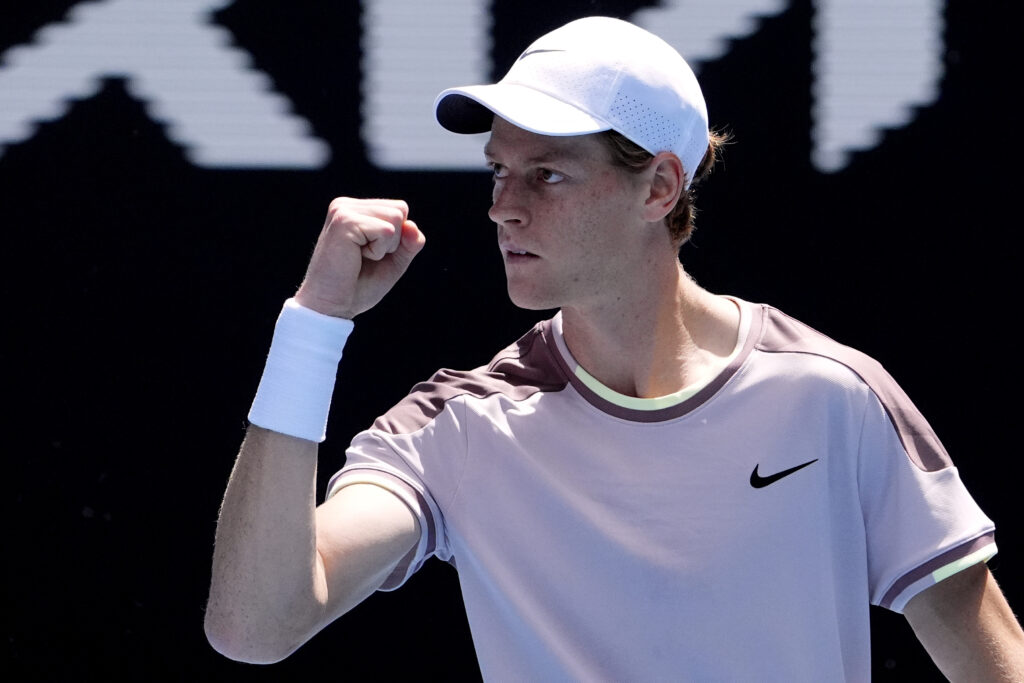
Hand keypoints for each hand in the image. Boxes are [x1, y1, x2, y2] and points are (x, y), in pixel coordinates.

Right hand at [294, 197, 425, 318]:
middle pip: (400, 210)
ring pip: (396, 217)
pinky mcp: (344, 221)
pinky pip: (386, 230)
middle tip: (364, 258)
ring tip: (360, 257)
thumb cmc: (358, 286)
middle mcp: (346, 205)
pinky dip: (378, 251)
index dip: (398, 238)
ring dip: (385, 246)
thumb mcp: (393, 261)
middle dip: (393, 242)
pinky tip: (356, 258)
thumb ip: (409, 243)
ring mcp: (343, 211)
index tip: (370, 254)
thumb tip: (412, 225)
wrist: (332, 306)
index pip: (399, 209)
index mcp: (355, 210)